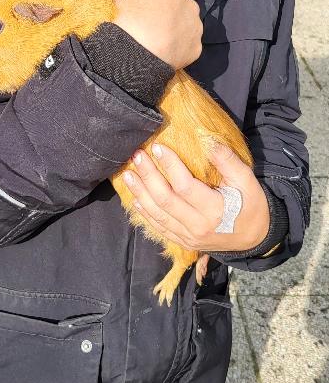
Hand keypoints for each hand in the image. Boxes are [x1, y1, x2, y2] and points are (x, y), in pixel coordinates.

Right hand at [113, 0, 202, 69]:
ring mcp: (196, 27)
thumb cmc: (133, 14)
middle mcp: (192, 4)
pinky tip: (165, 49)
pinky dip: (179, 46)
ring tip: (159, 38)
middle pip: (181, 4)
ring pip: (187, 24)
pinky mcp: (196, 48)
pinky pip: (187, 44)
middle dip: (170, 10)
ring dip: (176, 28)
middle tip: (152, 21)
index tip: (147, 3)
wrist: (139, 50)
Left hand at [123, 140, 270, 257]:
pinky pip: (160, 228)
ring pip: (157, 215)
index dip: (170, 166)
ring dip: (140, 193)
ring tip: (128, 175)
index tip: (158, 147)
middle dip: (148, 176)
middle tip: (137, 156)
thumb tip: (208, 139)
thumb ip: (227, 161)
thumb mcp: (247, 181)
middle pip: (165, 200)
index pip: (184, 186)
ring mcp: (189, 237)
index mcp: (215, 210)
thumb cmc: (250, 205)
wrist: (254, 239)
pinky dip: (145, 213)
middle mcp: (198, 226)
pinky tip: (135, 199)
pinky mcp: (183, 242)